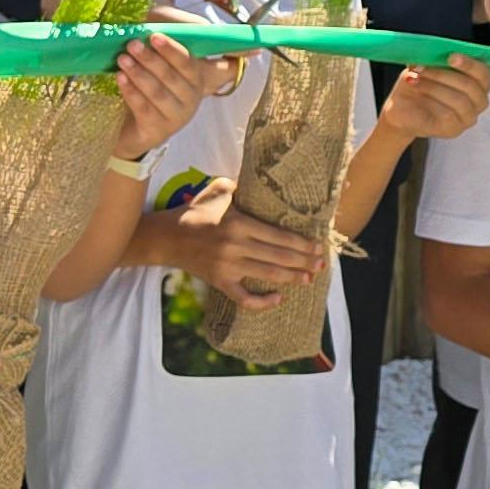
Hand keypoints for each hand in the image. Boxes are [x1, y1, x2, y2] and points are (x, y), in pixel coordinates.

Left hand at [107, 31, 218, 159]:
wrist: (133, 125)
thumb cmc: (147, 82)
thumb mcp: (156, 55)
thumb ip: (160, 34)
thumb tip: (152, 22)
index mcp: (196, 75)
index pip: (189, 61)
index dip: (173, 49)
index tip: (155, 36)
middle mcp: (192, 96)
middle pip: (173, 76)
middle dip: (151, 58)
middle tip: (131, 44)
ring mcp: (178, 116)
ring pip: (159, 92)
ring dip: (139, 73)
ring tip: (122, 59)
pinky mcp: (159, 130)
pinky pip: (145, 109)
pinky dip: (132, 92)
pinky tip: (120, 78)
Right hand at [147, 178, 321, 309]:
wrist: (168, 236)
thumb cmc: (196, 211)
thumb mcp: (219, 190)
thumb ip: (243, 187)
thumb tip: (265, 186)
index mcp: (239, 223)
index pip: (279, 236)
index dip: (302, 243)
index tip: (318, 246)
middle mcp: (236, 246)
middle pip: (280, 256)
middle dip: (305, 261)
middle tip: (322, 264)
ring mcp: (228, 266)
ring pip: (268, 274)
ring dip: (293, 278)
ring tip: (309, 279)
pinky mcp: (220, 281)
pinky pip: (244, 298)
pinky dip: (262, 302)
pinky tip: (278, 299)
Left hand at [379, 55, 489, 140]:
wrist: (400, 109)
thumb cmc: (418, 84)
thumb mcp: (425, 66)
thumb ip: (436, 58)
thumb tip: (436, 48)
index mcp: (477, 82)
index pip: (483, 73)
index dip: (470, 64)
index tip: (450, 56)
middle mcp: (479, 101)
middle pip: (471, 86)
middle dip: (444, 74)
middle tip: (421, 66)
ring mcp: (468, 117)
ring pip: (460, 100)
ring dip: (434, 86)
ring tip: (413, 78)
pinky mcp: (454, 129)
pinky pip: (449, 114)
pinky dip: (430, 100)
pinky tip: (418, 90)